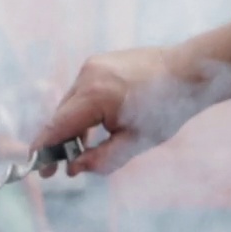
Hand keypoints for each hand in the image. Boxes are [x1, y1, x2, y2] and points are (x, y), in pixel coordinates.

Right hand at [30, 47, 175, 176]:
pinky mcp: (100, 62)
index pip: (57, 127)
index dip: (44, 149)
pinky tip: (95, 127)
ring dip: (73, 127)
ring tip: (81, 149)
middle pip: (61, 116)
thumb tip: (74, 169)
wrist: (192, 70)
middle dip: (59, 142)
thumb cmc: (168, 107)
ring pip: (71, 104)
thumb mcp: (136, 142)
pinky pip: (82, 92)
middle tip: (61, 168)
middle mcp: (88, 76)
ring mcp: (93, 65)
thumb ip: (101, 159)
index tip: (38, 168)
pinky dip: (83, 111)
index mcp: (95, 95)